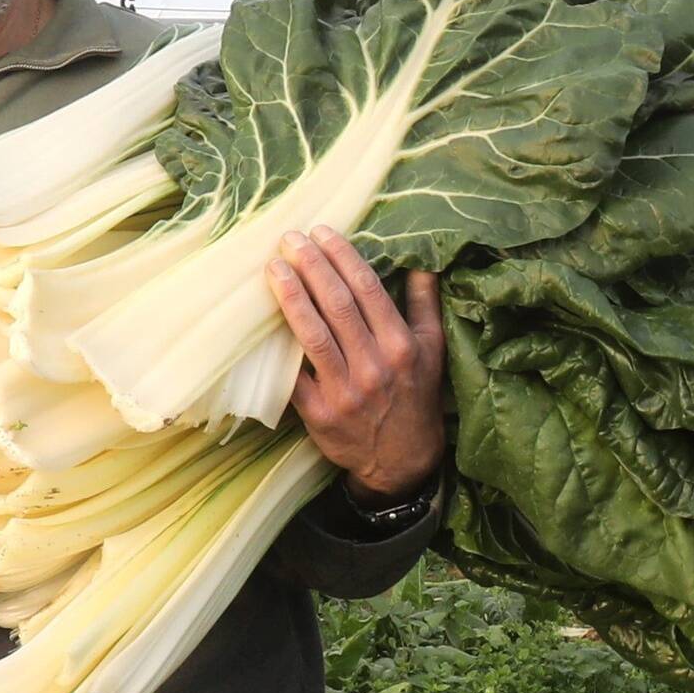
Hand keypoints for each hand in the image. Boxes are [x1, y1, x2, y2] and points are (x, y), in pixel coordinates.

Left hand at [276, 233, 450, 496]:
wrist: (401, 461)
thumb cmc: (415, 396)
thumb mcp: (432, 350)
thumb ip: (424, 305)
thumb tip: (422, 262)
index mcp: (401, 346)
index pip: (367, 289)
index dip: (342, 256)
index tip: (322, 232)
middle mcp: (374, 366)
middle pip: (336, 305)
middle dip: (311, 266)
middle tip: (290, 239)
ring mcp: (345, 392)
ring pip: (312, 334)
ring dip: (291, 296)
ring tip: (274, 268)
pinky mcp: (319, 414)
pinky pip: (294, 374)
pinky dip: (278, 347)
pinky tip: (261, 320)